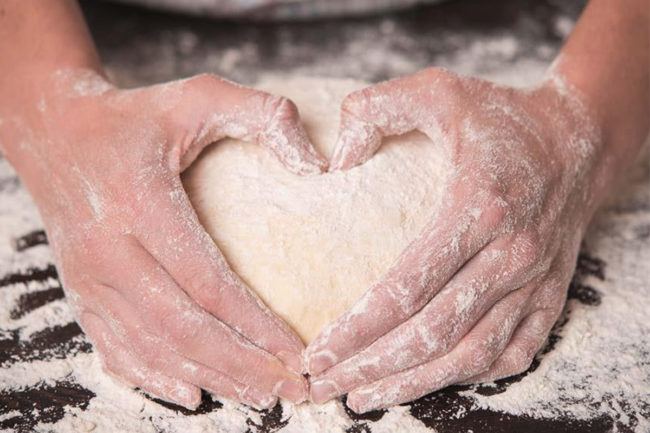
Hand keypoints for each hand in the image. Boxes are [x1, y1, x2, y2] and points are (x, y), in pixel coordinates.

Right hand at [1, 70, 326, 408]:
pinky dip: (154, 376)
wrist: (52, 131)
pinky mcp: (81, 291)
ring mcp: (89, 277)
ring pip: (152, 347)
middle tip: (292, 392)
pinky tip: (192, 392)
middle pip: (182, 328)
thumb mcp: (198, 95)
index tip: (301, 353)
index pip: (208, 283)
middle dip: (242, 367)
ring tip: (259, 397)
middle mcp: (109, 250)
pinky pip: (116, 347)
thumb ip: (262, 115)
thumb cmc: (135, 116)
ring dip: (210, 378)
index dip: (257, 326)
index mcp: (141, 204)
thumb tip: (318, 165)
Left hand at [306, 68, 609, 411]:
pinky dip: (469, 375)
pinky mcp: (550, 295)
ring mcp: (534, 281)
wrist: (579, 140)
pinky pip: (512, 352)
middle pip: (431, 332)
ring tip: (365, 397)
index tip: (318, 351)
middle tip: (325, 385)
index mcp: (477, 207)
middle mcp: (510, 254)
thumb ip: (377, 107)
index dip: (357, 328)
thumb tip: (334, 158)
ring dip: (414, 383)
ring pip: (470, 353)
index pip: (407, 287)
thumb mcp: (438, 90)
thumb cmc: (503, 118)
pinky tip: (430, 378)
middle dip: (372, 367)